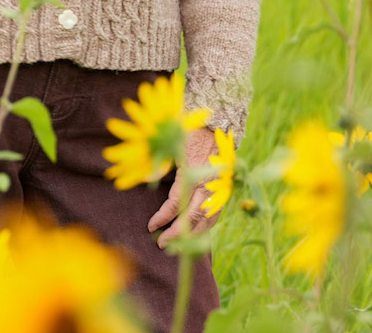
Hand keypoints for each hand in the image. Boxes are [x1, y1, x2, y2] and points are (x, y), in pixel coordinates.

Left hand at [147, 127, 220, 249]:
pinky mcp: (224, 192)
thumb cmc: (191, 134)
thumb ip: (162, 165)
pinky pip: (215, 215)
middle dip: (178, 234)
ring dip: (192, 235)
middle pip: (193, 218)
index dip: (163, 217)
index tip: (151, 226)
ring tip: (177, 245)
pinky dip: (204, 227)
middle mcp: (209, 186)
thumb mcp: (174, 147)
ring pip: (207, 220)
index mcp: (195, 174)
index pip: (177, 203)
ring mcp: (219, 190)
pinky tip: (195, 235)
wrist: (216, 126)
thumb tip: (147, 179)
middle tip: (161, 244)